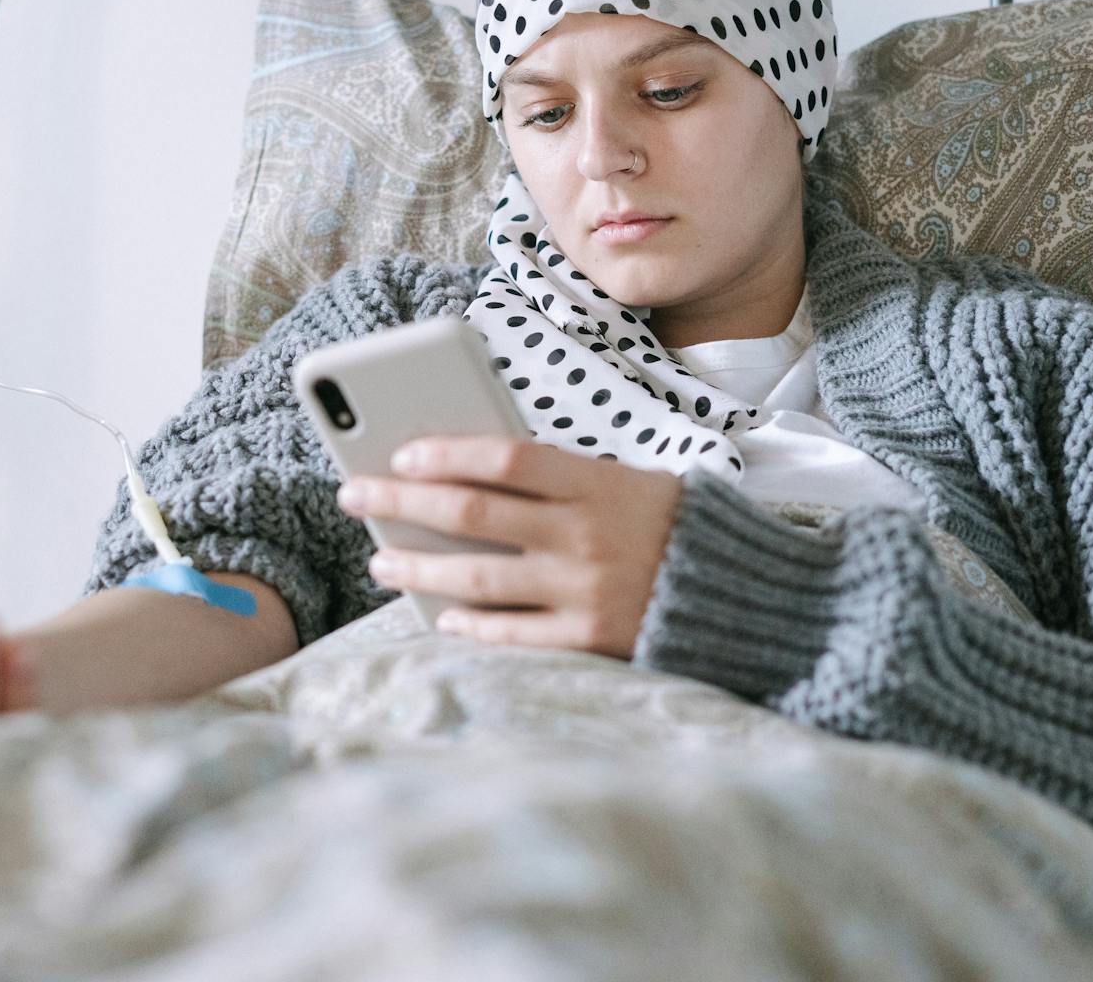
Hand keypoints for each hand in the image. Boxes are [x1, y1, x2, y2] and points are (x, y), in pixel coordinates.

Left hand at [336, 436, 683, 659]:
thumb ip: (554, 480)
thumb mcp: (621, 481)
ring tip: (381, 558)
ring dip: (419, 566)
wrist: (739, 591)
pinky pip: (513, 633)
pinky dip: (470, 623)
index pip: (506, 458)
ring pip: (478, 578)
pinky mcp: (590, 640)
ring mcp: (585, 591)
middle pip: (472, 513)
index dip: (446, 452)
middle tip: (353, 494)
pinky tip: (439, 612)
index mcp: (596, 483)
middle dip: (401, 501)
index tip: (399, 452)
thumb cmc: (663, 523)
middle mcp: (586, 535)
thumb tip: (459, 475)